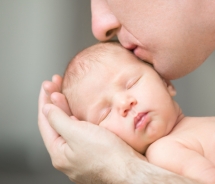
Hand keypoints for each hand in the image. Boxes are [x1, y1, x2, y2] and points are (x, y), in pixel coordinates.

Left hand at [38, 75, 206, 183]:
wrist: (130, 171)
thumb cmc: (107, 156)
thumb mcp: (78, 133)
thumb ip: (59, 119)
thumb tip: (46, 108)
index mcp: (59, 152)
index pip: (45, 121)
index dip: (45, 100)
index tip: (47, 86)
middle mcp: (67, 155)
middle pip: (56, 123)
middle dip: (55, 102)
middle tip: (55, 84)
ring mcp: (80, 154)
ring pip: (68, 127)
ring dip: (65, 109)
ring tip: (63, 93)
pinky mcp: (93, 152)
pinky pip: (80, 132)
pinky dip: (77, 118)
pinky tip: (79, 112)